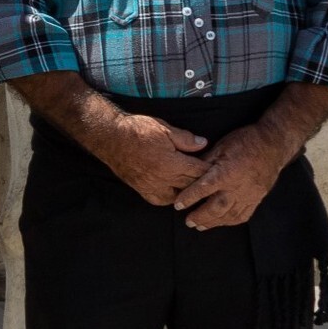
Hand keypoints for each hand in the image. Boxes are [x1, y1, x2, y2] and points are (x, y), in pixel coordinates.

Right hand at [95, 112, 209, 206]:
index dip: (210, 169)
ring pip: (178, 196)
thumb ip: (185, 139)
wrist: (109, 136)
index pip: (199, 171)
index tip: (218, 168)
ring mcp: (152, 186)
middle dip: (202, 181)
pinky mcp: (142, 189)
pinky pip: (160, 200)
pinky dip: (170, 197)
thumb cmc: (136, 130)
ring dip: (186, 191)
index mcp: (172, 163)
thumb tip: (204, 143)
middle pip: (191, 185)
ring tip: (193, 186)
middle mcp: (164, 178)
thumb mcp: (164, 129)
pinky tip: (173, 191)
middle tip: (211, 178)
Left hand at [173, 124, 290, 229]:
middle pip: (216, 208)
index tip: (178, 205)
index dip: (189, 198)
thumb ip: (204, 161)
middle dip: (201, 216)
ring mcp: (249, 195)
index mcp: (226, 172)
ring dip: (214, 223)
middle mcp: (237, 187)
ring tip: (200, 226)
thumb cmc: (244, 142)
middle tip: (188, 222)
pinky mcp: (257, 198)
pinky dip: (231, 221)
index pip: (203, 188)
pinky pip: (244, 215)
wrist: (272, 145)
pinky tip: (222, 222)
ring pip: (230, 215)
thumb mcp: (220, 146)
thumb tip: (187, 170)